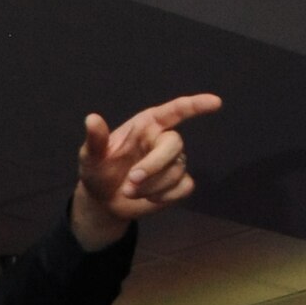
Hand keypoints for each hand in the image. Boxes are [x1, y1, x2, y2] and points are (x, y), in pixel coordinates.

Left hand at [70, 92, 222, 248]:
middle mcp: (162, 140)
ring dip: (151, 186)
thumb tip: (92, 119)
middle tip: (130, 182)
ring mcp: (172, 162)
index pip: (176, 110)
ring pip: (177, 170)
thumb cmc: (98, 171)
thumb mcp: (90, 157)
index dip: (196, 105)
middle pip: (175, 145)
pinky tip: (150, 197)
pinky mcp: (177, 184)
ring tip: (130, 190)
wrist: (103, 201)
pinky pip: (184, 187)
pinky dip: (166, 196)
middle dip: (154, 166)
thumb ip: (95, 139)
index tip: (215, 102)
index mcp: (147, 125)